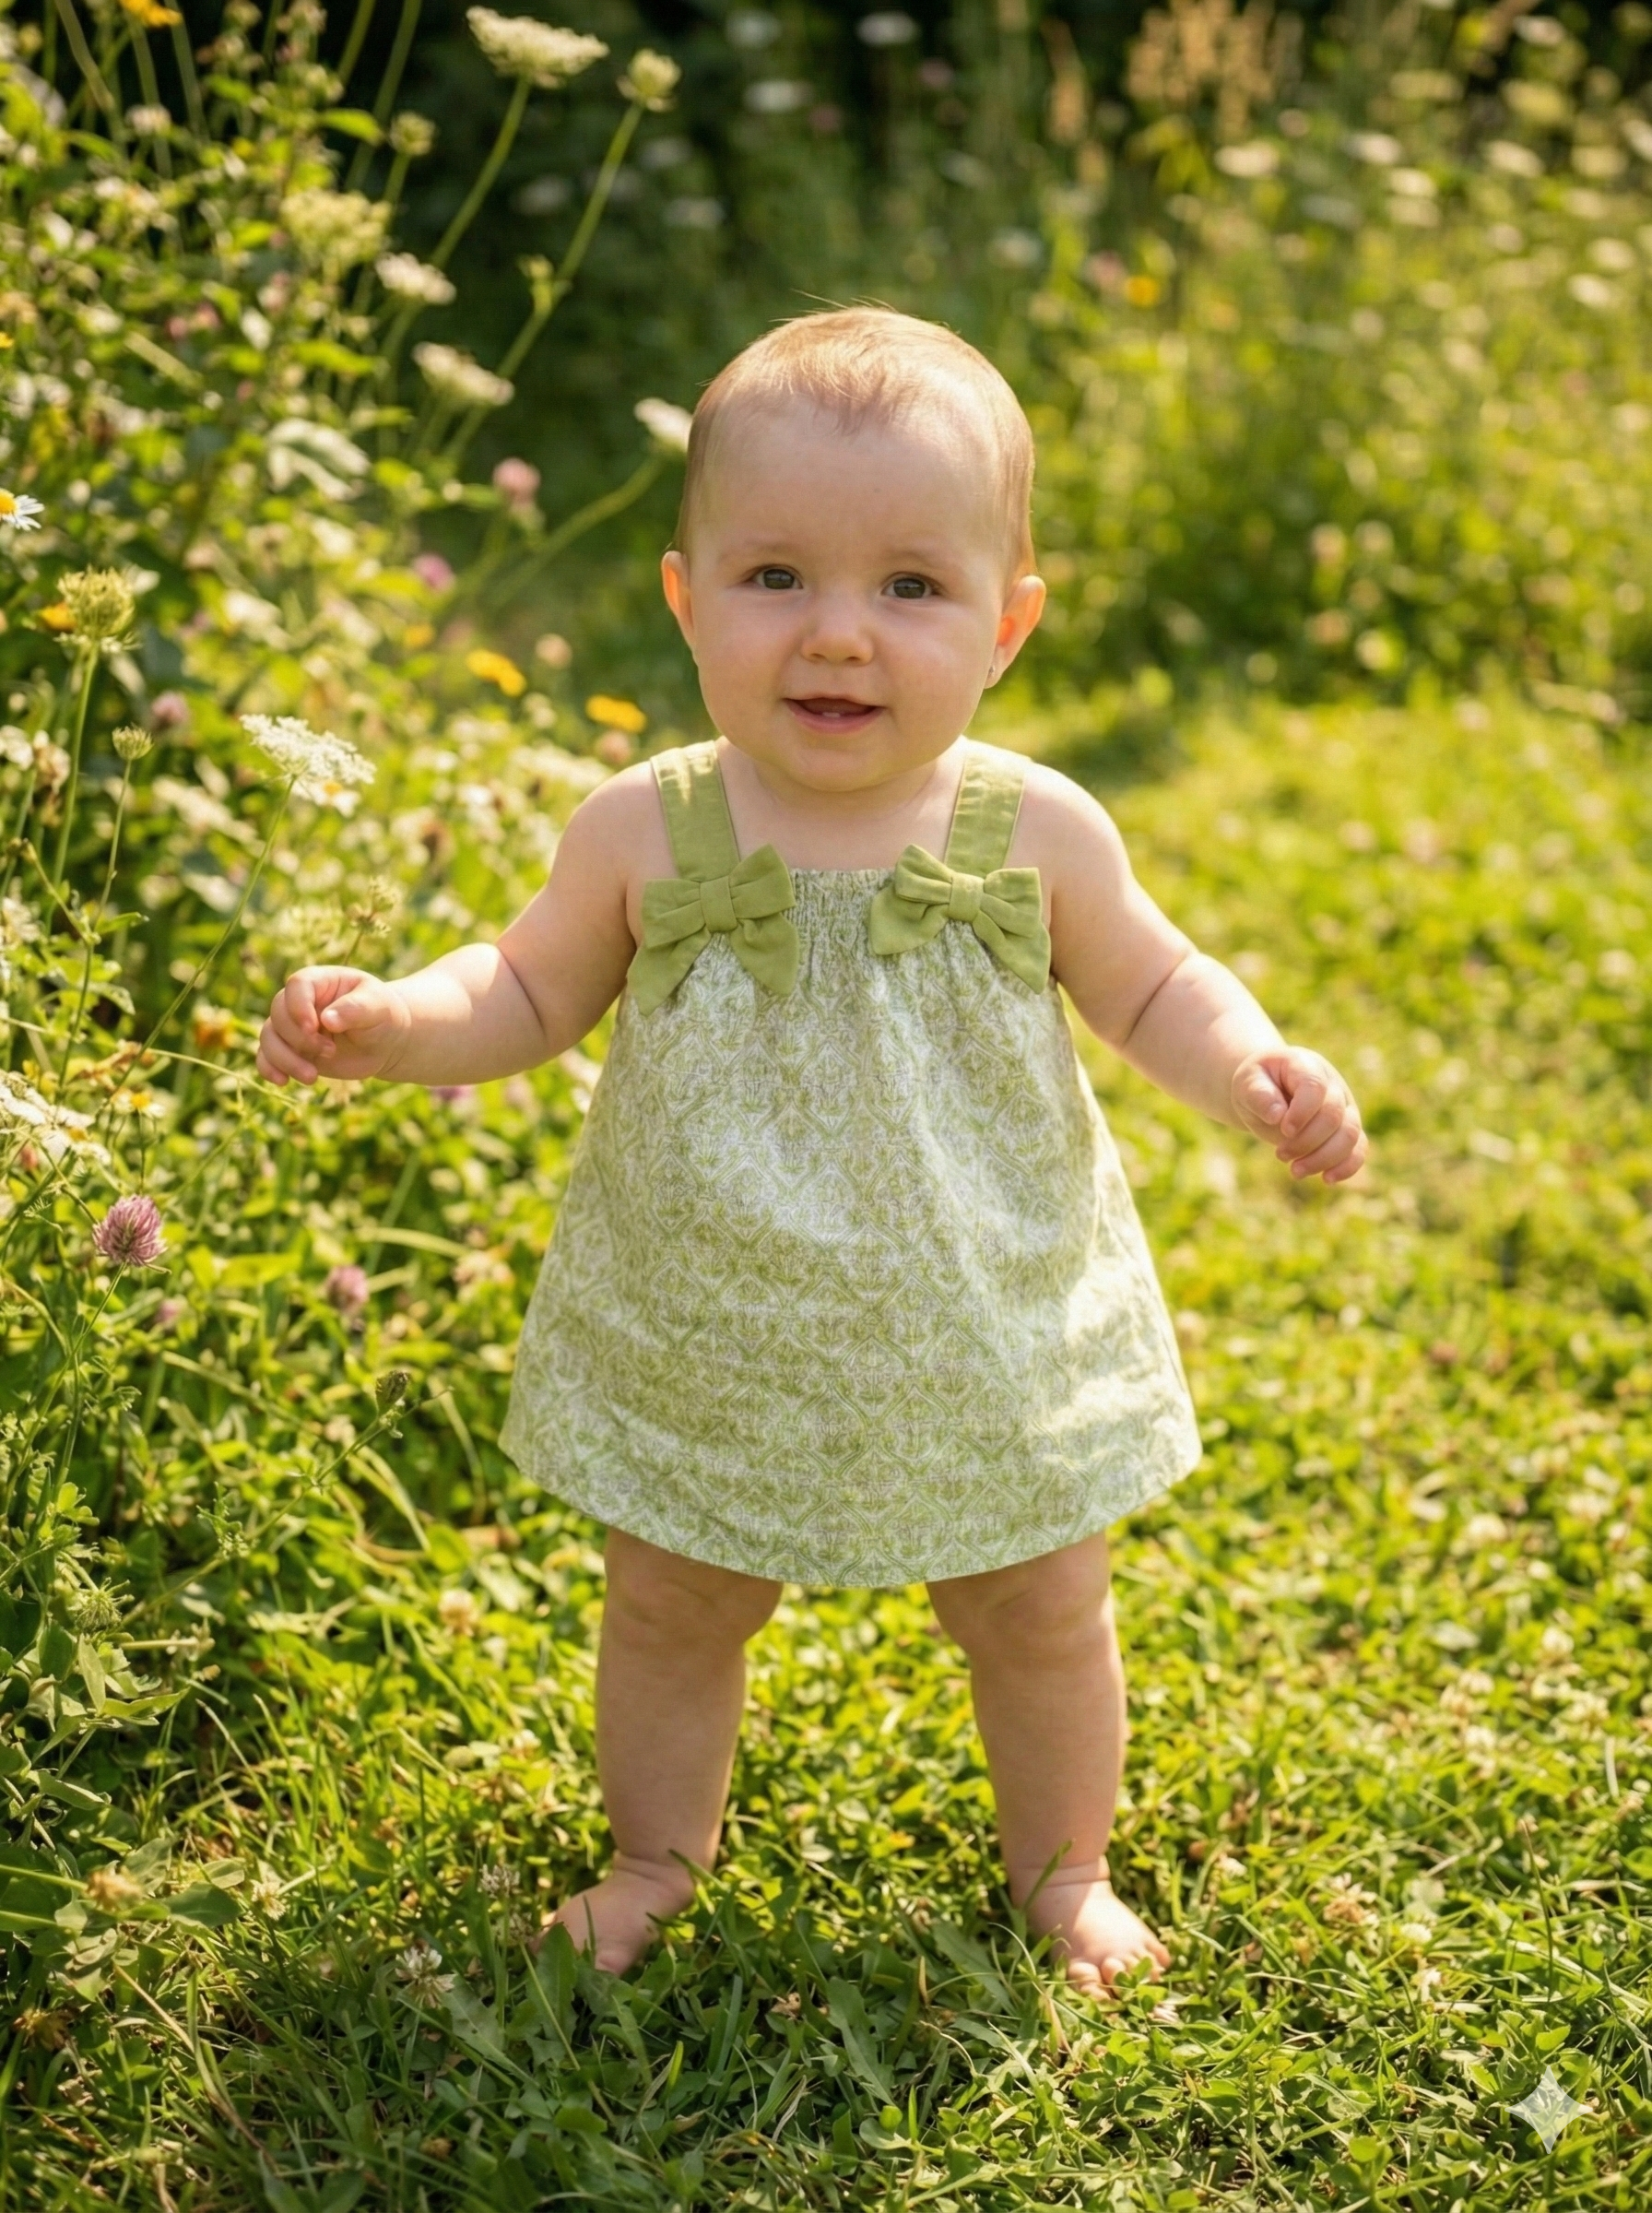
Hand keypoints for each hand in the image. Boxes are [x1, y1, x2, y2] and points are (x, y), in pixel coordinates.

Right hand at [256, 966, 411, 1086]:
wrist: (386, 1041)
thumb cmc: (383, 1016)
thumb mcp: (378, 1007)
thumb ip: (355, 1009)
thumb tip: (327, 1019)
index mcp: (321, 982)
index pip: (297, 985)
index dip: (299, 1006)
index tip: (314, 1027)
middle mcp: (300, 1002)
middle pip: (278, 1013)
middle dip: (300, 1038)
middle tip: (331, 1052)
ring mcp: (293, 1027)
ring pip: (268, 1037)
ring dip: (285, 1059)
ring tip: (312, 1077)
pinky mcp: (292, 1050)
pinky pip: (266, 1057)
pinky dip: (269, 1069)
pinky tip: (283, 1082)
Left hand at [1231, 1047, 1366, 1183]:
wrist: (1268, 1091)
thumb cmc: (1257, 1085)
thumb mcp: (1247, 1083)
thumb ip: (1258, 1094)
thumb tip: (1277, 1115)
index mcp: (1306, 1066)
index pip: (1315, 1087)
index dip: (1302, 1112)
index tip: (1284, 1130)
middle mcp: (1333, 1085)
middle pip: (1333, 1116)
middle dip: (1306, 1142)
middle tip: (1280, 1155)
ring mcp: (1344, 1107)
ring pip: (1350, 1135)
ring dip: (1324, 1159)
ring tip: (1295, 1172)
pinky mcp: (1346, 1129)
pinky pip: (1358, 1149)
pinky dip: (1347, 1167)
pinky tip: (1326, 1179)